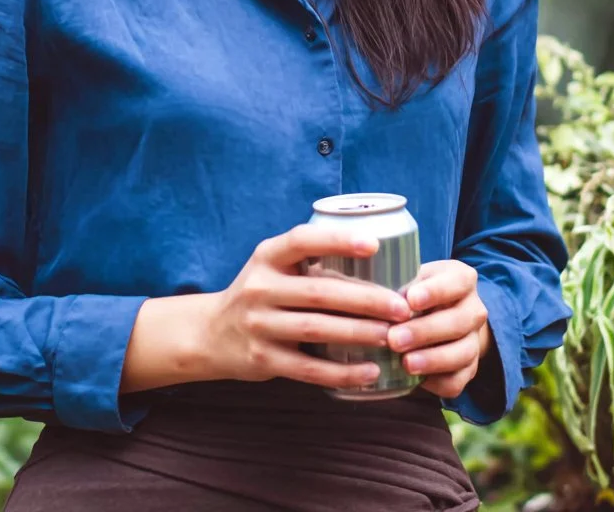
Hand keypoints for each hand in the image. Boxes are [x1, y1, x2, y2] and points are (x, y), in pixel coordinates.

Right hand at [201, 224, 411, 391]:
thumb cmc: (261, 293)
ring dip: (359, 334)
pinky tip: (370, 372)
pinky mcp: (262, 359)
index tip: (375, 244)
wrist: (211, 334)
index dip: (338, 241)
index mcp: (267, 256)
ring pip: (316, 329)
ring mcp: (259, 325)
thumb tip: (380, 259)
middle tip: (402, 307)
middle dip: (365, 299)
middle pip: (319, 292)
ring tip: (393, 337)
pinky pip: (308, 369)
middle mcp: (260, 287)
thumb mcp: (274, 267)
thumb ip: (311, 262)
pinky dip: (342, 372)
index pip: (303, 240)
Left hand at [386, 260, 489, 398]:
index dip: (435, 291)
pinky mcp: (468, 369)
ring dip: (432, 360)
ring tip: (405, 363)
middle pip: (458, 322)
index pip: (457, 282)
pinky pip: (458, 381)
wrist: (438, 315)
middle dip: (425, 332)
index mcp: (462, 279)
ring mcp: (474, 341)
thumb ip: (401, 285)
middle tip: (395, 339)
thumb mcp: (412, 278)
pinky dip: (438, 383)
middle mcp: (474, 310)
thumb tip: (378, 301)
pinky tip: (417, 380)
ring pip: (461, 354)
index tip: (411, 300)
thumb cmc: (417, 291)